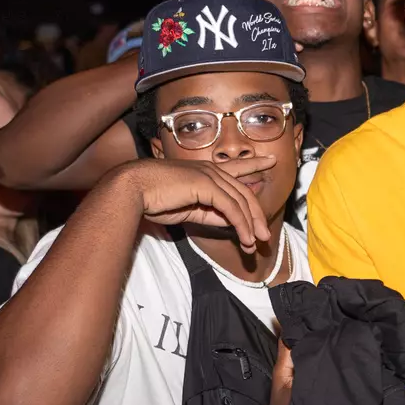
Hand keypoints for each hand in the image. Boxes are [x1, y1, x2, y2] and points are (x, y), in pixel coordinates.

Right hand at [109, 159, 272, 252]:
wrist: (133, 190)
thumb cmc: (154, 199)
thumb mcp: (189, 209)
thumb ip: (211, 213)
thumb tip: (232, 222)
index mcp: (204, 171)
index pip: (236, 168)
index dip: (254, 164)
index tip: (271, 161)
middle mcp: (210, 170)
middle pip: (244, 192)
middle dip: (257, 215)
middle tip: (265, 236)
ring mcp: (209, 175)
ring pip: (241, 201)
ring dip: (251, 225)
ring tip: (256, 243)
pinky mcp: (206, 185)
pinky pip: (232, 208)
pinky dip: (241, 225)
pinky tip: (245, 238)